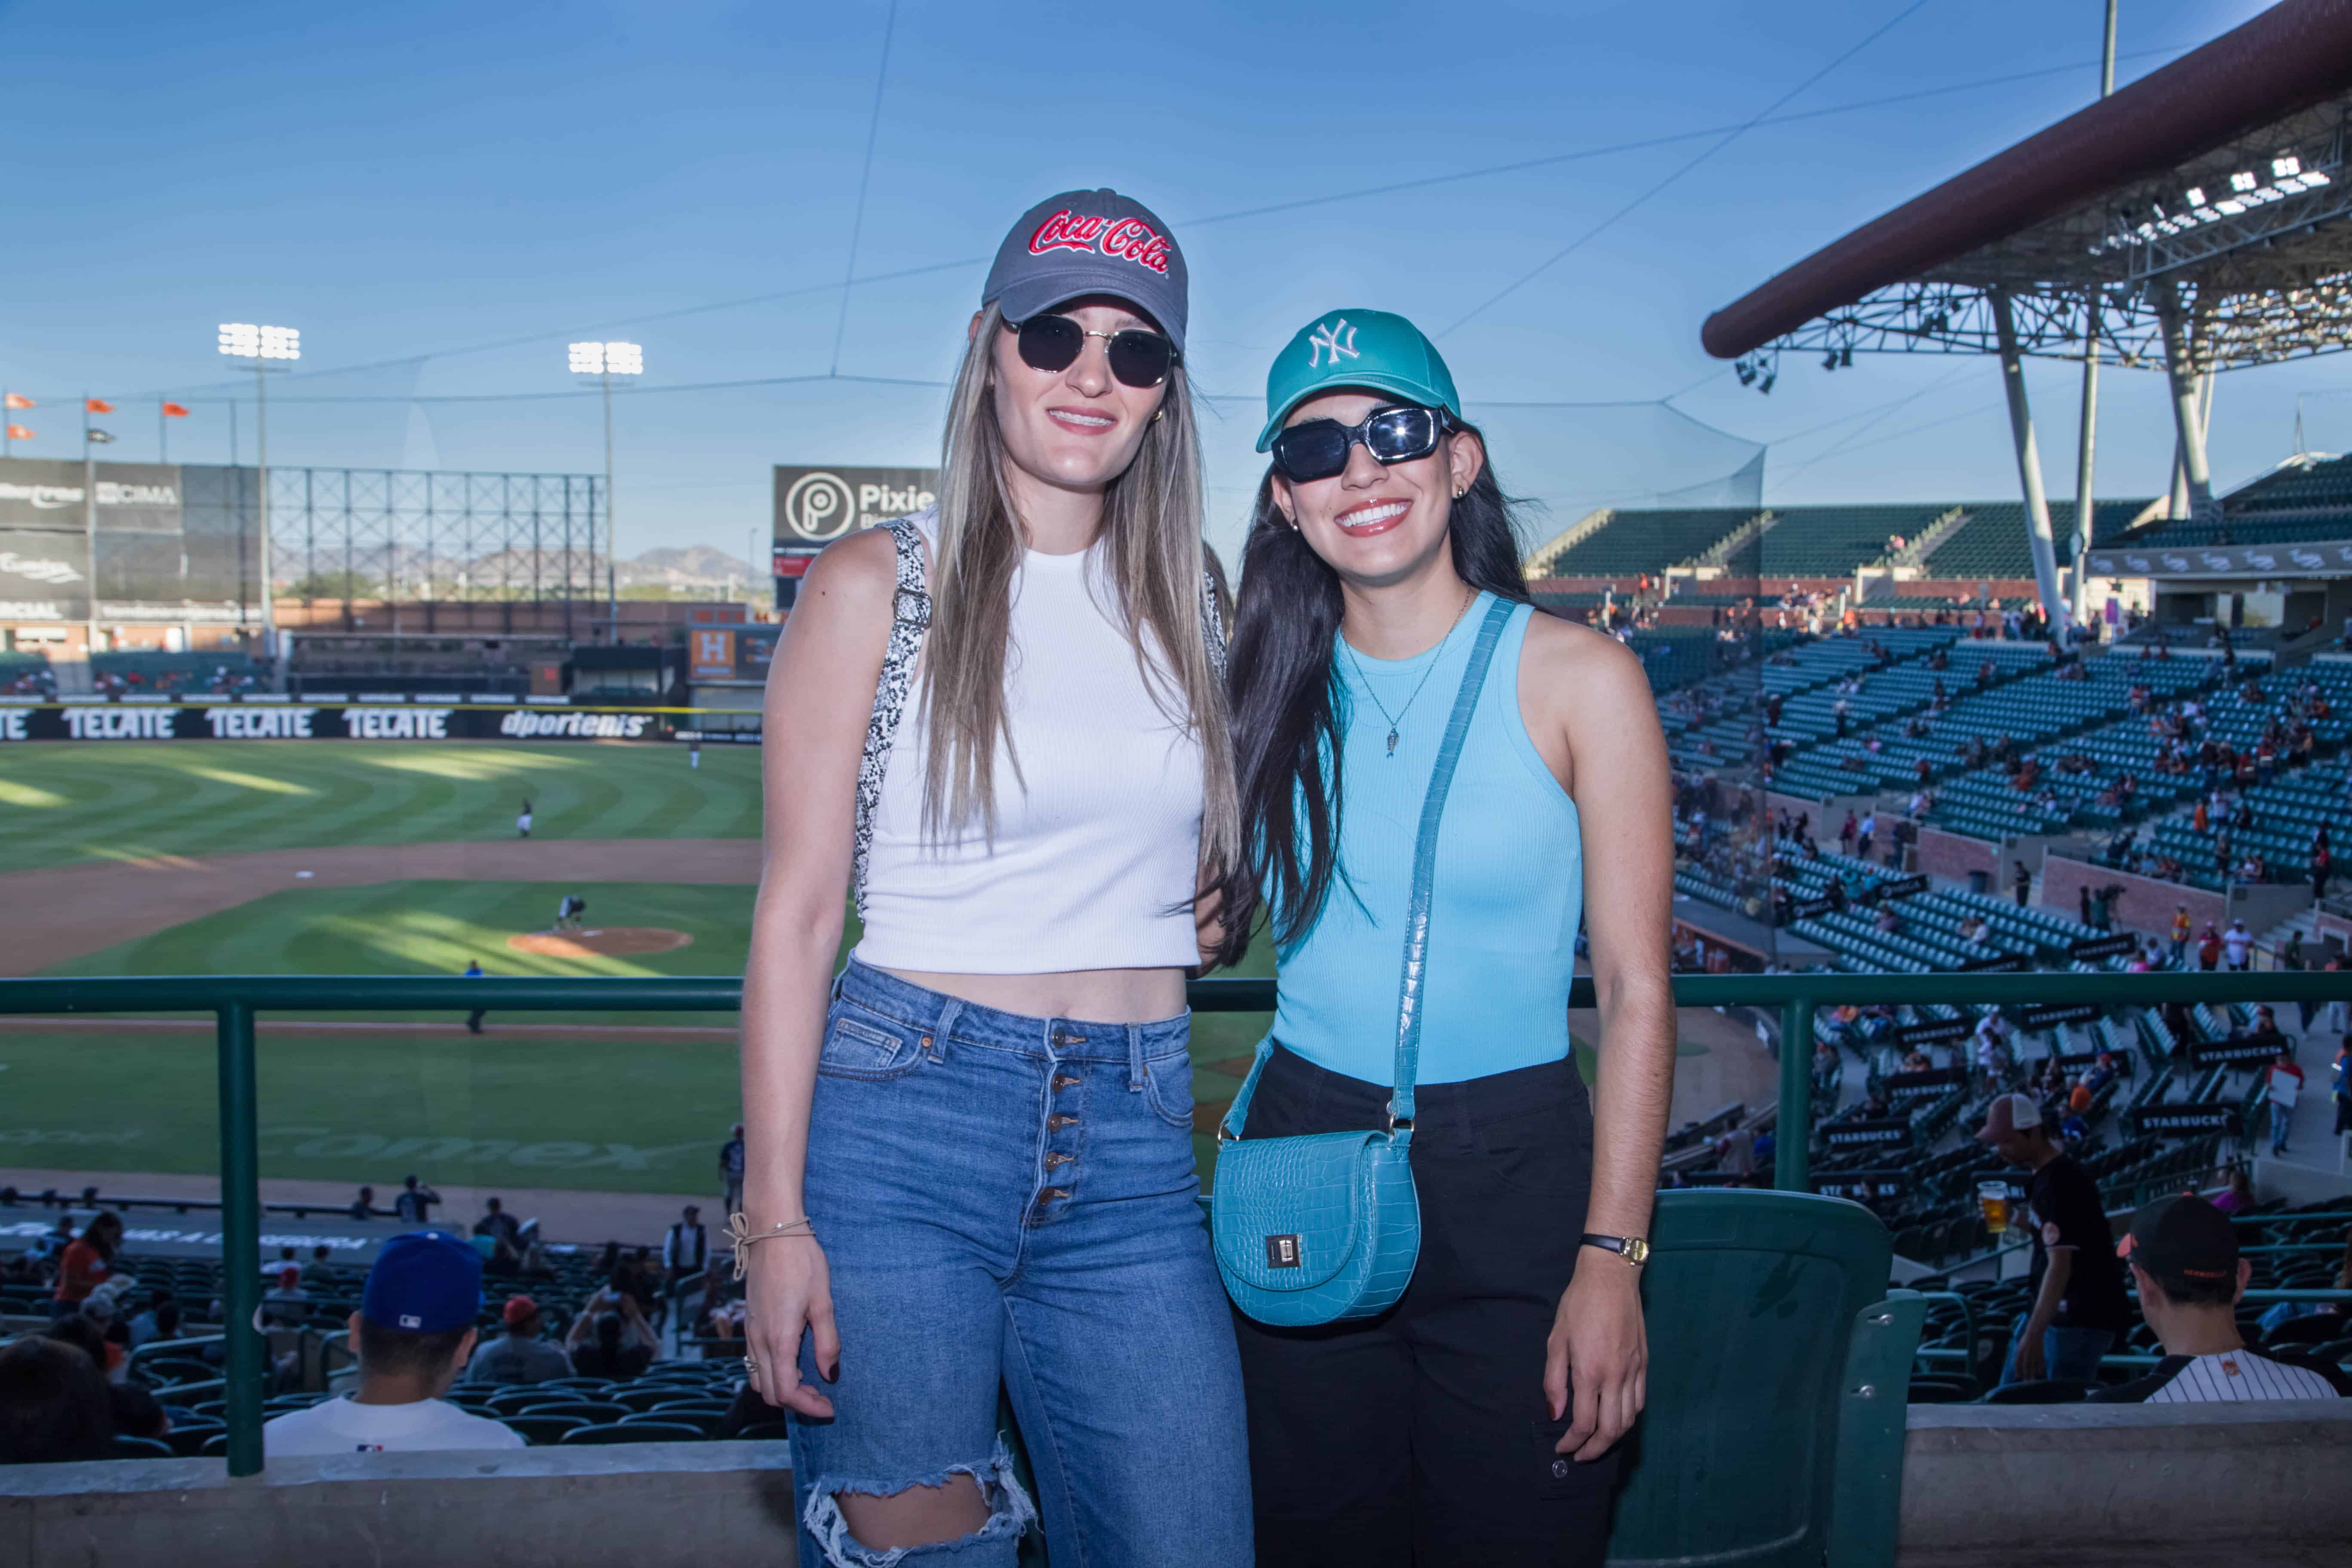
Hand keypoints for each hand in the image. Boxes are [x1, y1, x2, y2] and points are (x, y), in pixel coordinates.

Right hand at [742, 1236, 837, 1419]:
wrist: (772, 1233)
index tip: (829, 1407)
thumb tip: (829, 1374)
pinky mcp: (749, 1324)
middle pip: (769, 1392)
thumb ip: (827, 1342)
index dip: (808, 1407)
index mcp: (779, 1339)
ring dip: (781, 1390)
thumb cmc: (802, 1263)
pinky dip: (771, 1374)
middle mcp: (759, 1340)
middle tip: (823, 1398)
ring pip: (758, 1379)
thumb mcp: (824, 1301)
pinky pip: (753, 1362)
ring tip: (808, 1383)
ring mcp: (750, 1333)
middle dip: (796, 1403)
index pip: (786, 1391)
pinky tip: (792, 1364)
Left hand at [1546, 1260, 1645, 1460]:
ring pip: (1629, 1420)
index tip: (1563, 1448)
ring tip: (1597, 1441)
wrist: (1611, 1278)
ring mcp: (1634, 1371)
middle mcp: (1615, 1377)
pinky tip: (1615, 1417)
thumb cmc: (1578, 1305)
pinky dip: (1628, 1418)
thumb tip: (1554, 1414)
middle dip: (1595, 1450)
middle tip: (1580, 1455)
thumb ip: (1554, 1381)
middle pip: (1611, 1431)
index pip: (1585, 1424)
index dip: (1572, 1443)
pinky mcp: (1644, 1364)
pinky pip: (1640, 1402)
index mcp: (1590, 1372)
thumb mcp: (1556, 1340)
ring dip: (1613, 1438)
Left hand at [2014, 1326, 2046, 1381]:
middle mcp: (2026, 1354)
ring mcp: (2034, 1355)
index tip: (2017, 1377)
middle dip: (2026, 1375)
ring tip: (2033, 1381)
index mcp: (2020, 1352)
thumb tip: (2018, 1362)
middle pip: (2026, 1367)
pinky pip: (2040, 1364)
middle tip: (2026, 1383)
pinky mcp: (2040, 1354)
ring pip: (2033, 1367)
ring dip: (2033, 1374)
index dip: (2017, 1371)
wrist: (2034, 1333)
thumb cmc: (2025, 1340)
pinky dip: (2041, 1369)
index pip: (2017, 1363)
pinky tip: (2040, 1374)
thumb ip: (2019, 1354)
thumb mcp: (2019, 1346)